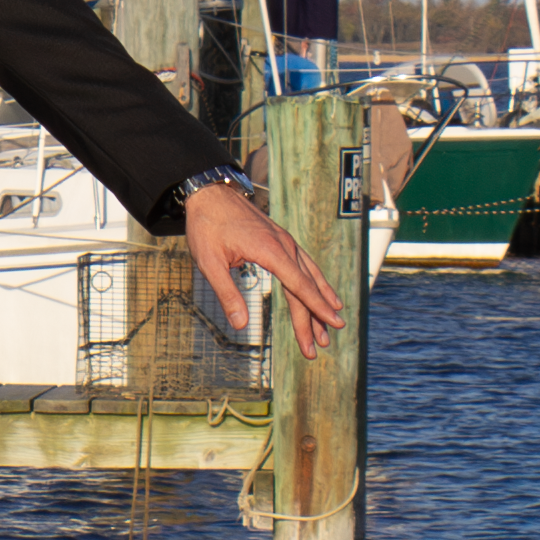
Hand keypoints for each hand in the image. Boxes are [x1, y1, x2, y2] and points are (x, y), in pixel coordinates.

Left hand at [184, 178, 340, 352]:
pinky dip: (315, 282)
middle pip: (305, 287)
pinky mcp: (281, 240)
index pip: (299, 285)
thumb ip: (227, 293)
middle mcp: (284, 245)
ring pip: (309, 275)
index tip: (333, 323)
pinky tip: (322, 294)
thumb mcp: (210, 263)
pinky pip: (304, 264)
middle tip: (320, 346)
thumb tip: (241, 325)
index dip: (316, 307)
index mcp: (270, 251)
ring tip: (329, 326)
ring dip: (320, 302)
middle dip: (314, 318)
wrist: (209, 194)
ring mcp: (285, 241)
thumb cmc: (207, 227)